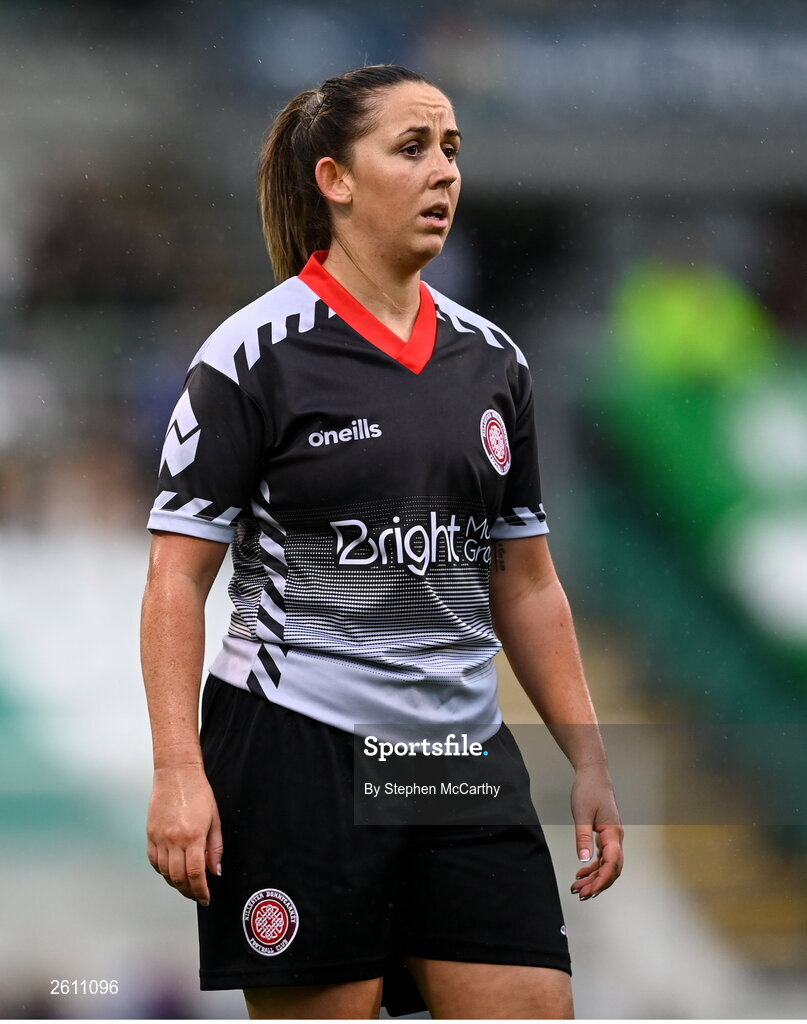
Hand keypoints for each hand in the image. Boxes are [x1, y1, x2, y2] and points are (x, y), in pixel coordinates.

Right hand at [146, 764, 222, 905]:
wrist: (176, 774)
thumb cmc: (199, 793)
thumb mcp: (215, 819)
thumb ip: (215, 848)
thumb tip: (215, 871)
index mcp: (193, 836)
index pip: (195, 874)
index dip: (200, 890)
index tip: (205, 898)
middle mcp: (174, 840)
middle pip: (178, 877)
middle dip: (189, 891)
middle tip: (197, 896)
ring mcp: (159, 838)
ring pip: (165, 872)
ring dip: (176, 884)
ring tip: (186, 886)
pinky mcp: (150, 834)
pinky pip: (154, 861)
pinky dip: (162, 871)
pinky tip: (171, 872)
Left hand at [569, 764, 623, 900]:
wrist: (593, 775)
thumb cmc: (589, 790)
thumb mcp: (582, 814)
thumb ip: (583, 837)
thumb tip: (583, 860)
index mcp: (613, 834)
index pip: (612, 864)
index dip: (602, 880)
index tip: (590, 891)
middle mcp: (616, 838)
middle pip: (611, 869)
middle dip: (598, 884)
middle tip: (581, 894)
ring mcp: (611, 837)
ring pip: (607, 865)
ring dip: (594, 878)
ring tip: (578, 887)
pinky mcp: (605, 835)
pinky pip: (602, 857)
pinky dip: (593, 867)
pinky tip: (582, 873)